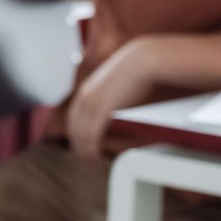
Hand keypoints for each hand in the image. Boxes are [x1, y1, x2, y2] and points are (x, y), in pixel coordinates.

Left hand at [66, 39, 155, 161]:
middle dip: (78, 143)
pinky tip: (94, 157)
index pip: (75, 115)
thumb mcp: (123, 80)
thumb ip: (118, 91)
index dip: (78, 130)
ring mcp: (92, 103)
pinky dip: (90, 149)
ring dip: (84, 150)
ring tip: (91, 161)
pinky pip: (91, 135)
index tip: (83, 141)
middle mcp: (85, 95)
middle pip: (74, 126)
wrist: (146, 60)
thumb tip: (126, 98)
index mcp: (89, 88)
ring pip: (80, 133)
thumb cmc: (140, 70)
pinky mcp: (102, 110)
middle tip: (86, 157)